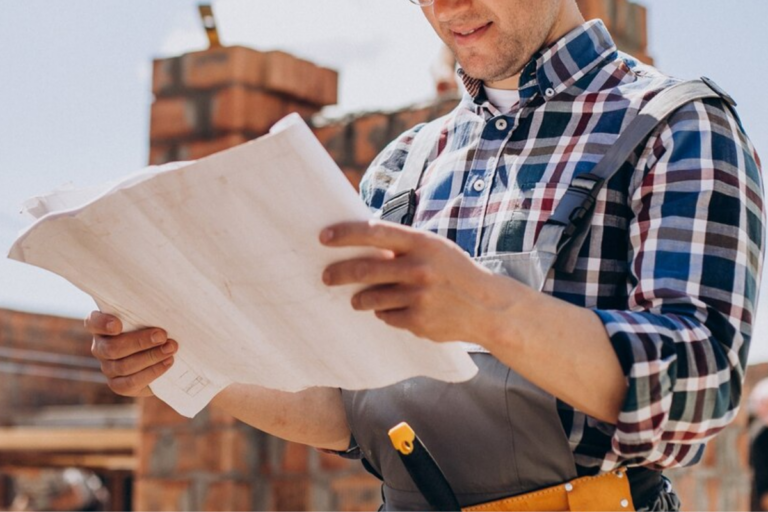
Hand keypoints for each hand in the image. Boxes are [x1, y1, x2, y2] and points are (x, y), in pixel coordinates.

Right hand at [85, 311, 177, 396]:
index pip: (93, 322)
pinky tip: (167, 362)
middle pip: (112, 348)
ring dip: (151, 357)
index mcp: (102, 326)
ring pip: (123, 366)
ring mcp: (108, 367)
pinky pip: (131, 382)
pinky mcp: (118, 385)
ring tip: (170, 348)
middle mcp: (100, 347)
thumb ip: (148, 312)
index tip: (117, 325)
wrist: (162, 354)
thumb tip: (165, 309)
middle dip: (140, 342)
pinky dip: (152, 372)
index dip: (102, 324)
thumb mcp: (149, 317)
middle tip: (162, 336)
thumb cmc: (154, 327)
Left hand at [320, 220, 528, 345]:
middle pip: (365, 269)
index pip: (374, 232)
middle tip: (326, 276)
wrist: (488, 307)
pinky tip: (395, 310)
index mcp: (422, 243)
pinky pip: (386, 316)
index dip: (346, 234)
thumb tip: (358, 244)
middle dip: (339, 273)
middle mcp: (419, 268)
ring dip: (359, 298)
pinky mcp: (418, 321)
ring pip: (371, 298)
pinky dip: (384, 313)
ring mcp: (419, 296)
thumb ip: (402, 246)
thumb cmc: (454, 272)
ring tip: (356, 299)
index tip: (324, 238)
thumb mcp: (434, 249)